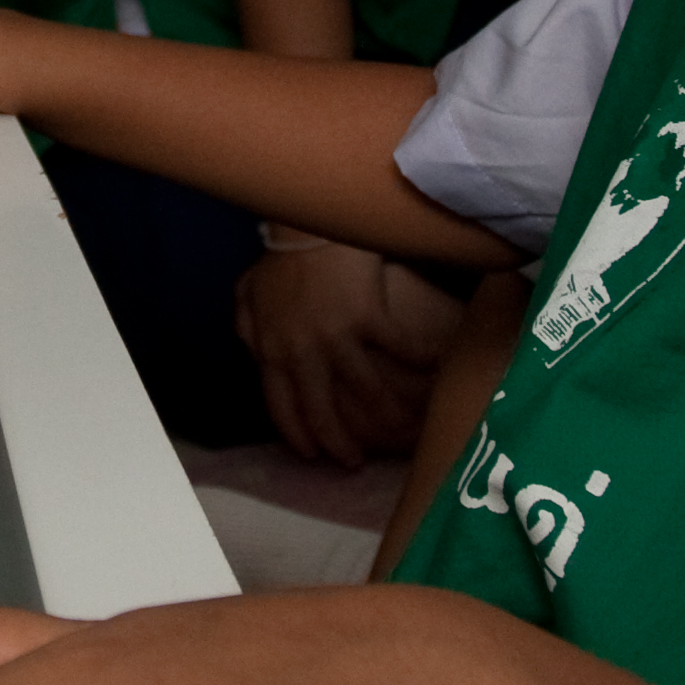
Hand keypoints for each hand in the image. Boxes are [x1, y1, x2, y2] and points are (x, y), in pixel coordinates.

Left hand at [234, 243, 462, 466]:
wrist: (308, 221)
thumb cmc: (281, 256)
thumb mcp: (250, 293)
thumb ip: (248, 325)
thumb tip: (251, 350)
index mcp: (273, 348)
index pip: (282, 406)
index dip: (297, 434)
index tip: (311, 454)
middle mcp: (304, 352)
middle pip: (323, 410)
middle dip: (339, 443)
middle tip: (354, 462)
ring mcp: (338, 337)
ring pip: (366, 391)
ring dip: (386, 414)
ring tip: (403, 429)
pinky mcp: (369, 318)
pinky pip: (400, 349)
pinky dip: (421, 361)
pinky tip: (437, 368)